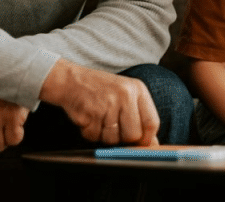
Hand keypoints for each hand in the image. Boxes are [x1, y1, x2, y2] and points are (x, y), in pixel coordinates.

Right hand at [42, 60, 159, 145]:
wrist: (71, 80)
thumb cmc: (101, 90)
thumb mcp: (126, 94)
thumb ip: (141, 116)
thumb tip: (153, 144)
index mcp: (138, 89)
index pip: (152, 123)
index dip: (147, 138)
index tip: (140, 143)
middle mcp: (125, 95)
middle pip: (133, 135)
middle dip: (123, 138)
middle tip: (112, 127)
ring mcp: (108, 104)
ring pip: (113, 139)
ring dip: (104, 136)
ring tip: (99, 120)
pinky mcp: (91, 113)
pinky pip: (95, 137)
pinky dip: (90, 133)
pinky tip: (89, 119)